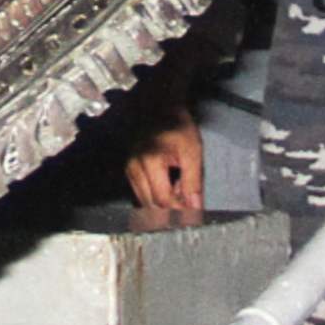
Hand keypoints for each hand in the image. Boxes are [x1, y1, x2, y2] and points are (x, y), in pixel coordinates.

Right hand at [125, 114, 205, 231]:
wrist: (159, 106)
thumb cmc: (178, 125)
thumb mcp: (192, 151)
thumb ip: (193, 182)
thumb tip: (195, 208)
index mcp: (151, 161)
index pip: (163, 199)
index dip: (178, 212)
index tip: (192, 218)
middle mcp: (135, 166)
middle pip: (150, 204)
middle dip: (170, 212)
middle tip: (189, 213)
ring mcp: (129, 167)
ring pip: (143, 200)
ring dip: (162, 206)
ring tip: (180, 199)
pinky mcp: (128, 168)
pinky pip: (140, 192)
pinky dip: (154, 197)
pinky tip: (168, 192)